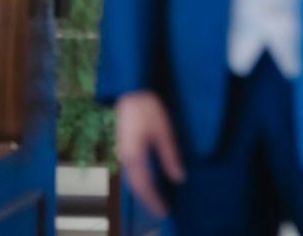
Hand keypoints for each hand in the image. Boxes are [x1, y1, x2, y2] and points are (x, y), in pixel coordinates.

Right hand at [115, 91, 184, 216]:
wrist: (130, 91)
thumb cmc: (148, 109)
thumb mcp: (164, 131)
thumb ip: (170, 155)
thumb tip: (179, 178)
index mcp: (134, 157)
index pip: (144, 186)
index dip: (154, 200)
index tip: (164, 211)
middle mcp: (125, 158)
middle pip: (136, 186)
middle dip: (148, 199)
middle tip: (161, 209)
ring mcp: (123, 153)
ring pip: (132, 179)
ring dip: (144, 190)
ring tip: (157, 198)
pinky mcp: (126, 147)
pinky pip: (132, 170)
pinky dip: (141, 180)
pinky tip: (150, 179)